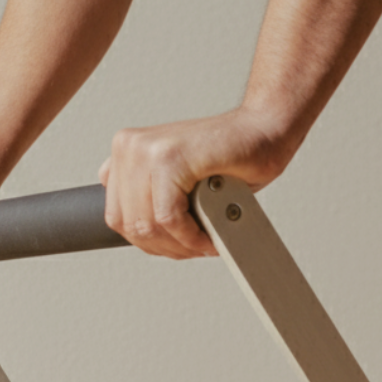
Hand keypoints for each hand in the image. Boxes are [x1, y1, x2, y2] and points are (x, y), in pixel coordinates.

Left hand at [99, 107, 290, 258]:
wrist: (264, 133)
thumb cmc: (228, 159)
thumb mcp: (174, 180)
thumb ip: (147, 196)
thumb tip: (137, 234)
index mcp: (125, 151)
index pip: (116, 215)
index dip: (147, 241)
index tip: (176, 246)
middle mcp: (129, 146)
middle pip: (128, 223)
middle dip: (164, 247)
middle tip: (195, 249)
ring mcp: (147, 149)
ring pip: (146, 224)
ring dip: (179, 245)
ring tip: (204, 244)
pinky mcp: (170, 158)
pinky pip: (168, 217)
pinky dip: (190, 236)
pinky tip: (208, 236)